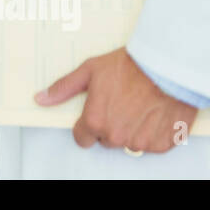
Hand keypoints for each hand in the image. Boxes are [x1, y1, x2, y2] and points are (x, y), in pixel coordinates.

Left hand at [37, 47, 198, 153]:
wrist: (168, 65)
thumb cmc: (130, 65)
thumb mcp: (90, 70)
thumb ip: (64, 88)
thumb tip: (41, 98)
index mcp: (95, 121)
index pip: (82, 138)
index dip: (87, 125)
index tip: (97, 113)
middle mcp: (116, 136)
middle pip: (107, 139)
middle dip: (111, 124)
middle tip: (122, 101)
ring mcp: (141, 142)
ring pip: (130, 142)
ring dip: (133, 129)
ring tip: (141, 104)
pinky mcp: (163, 144)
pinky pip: (154, 144)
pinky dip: (155, 131)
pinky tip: (155, 111)